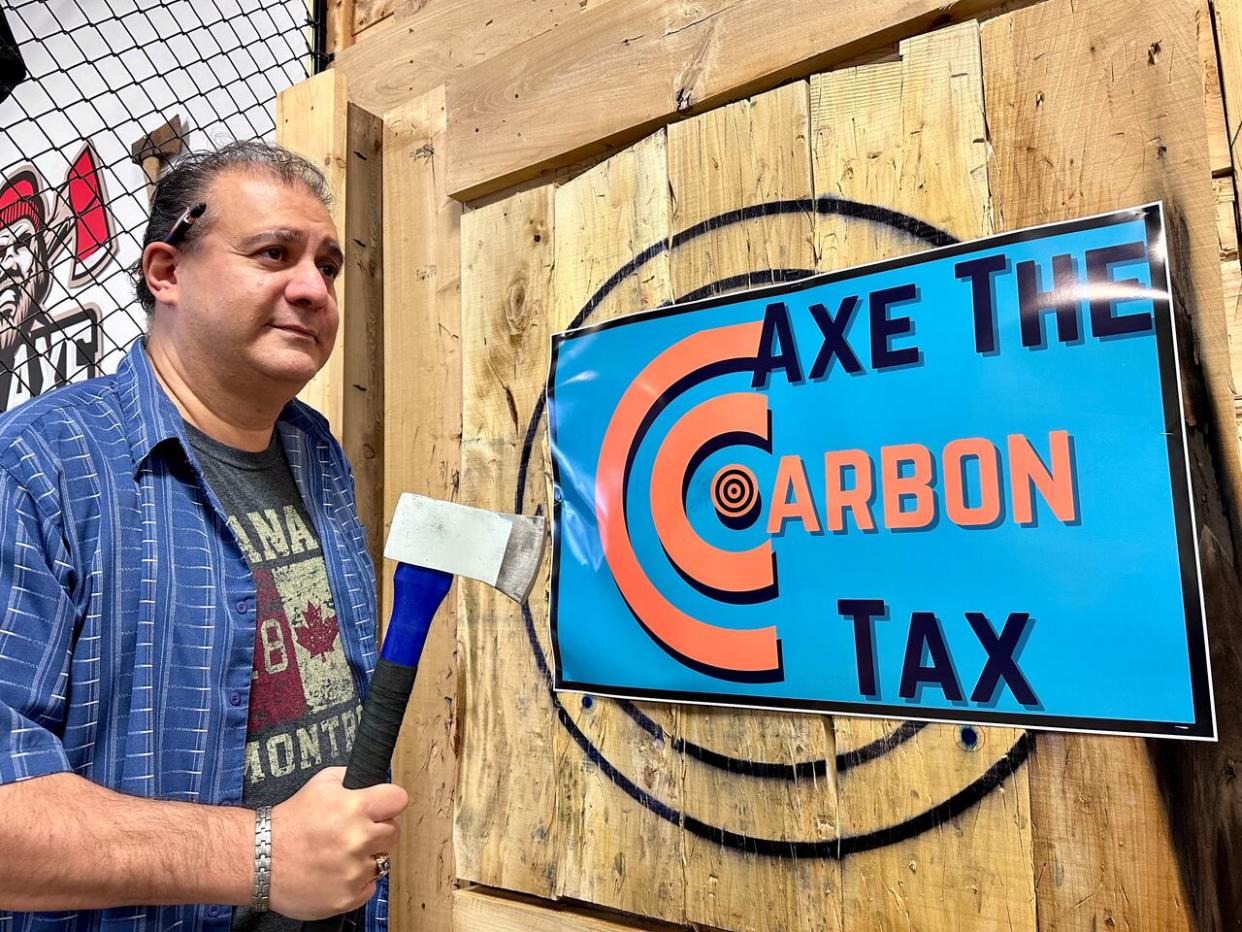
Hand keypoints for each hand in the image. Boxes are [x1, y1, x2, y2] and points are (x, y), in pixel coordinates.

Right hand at [267, 767, 407, 918]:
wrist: (260, 859)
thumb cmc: (289, 822)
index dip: (389, 802)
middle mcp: (359, 839)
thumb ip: (351, 778)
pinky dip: (356, 882)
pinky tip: (335, 873)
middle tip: (354, 832)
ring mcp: (354, 871)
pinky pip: (368, 887)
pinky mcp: (347, 897)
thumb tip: (372, 780)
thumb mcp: (321, 782)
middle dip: (377, 830)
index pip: (399, 800)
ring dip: (365, 858)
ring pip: (381, 861)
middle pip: (393, 832)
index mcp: (356, 807)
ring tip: (339, 854)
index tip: (381, 807)